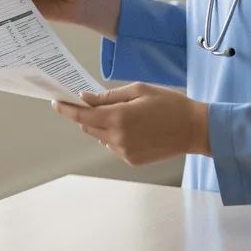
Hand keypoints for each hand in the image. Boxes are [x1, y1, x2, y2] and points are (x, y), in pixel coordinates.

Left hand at [52, 83, 209, 164]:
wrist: (194, 129)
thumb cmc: (169, 104)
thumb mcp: (139, 90)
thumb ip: (110, 96)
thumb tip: (86, 98)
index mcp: (118, 118)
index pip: (81, 116)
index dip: (66, 109)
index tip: (56, 102)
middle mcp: (117, 138)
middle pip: (88, 127)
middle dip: (87, 115)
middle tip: (95, 103)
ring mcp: (124, 152)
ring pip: (100, 137)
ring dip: (102, 126)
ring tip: (125, 115)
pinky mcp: (131, 160)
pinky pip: (113, 146)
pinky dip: (115, 136)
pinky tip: (134, 128)